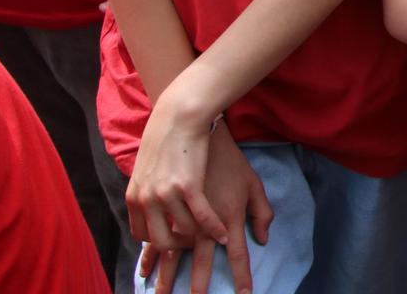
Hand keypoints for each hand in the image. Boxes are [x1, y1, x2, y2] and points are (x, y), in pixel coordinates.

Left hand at [128, 94, 228, 255]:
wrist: (179, 115)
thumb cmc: (165, 137)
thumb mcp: (145, 168)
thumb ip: (146, 191)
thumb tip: (153, 206)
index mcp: (134, 196)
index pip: (141, 235)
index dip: (159, 241)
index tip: (175, 238)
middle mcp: (147, 199)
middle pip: (161, 240)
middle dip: (180, 246)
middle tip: (195, 243)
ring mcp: (166, 194)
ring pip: (184, 230)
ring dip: (200, 237)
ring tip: (213, 236)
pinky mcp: (188, 186)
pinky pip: (203, 218)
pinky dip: (214, 229)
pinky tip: (224, 235)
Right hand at [139, 127, 272, 293]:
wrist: (193, 128)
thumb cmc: (228, 157)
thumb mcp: (252, 183)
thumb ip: (260, 212)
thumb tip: (262, 240)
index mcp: (228, 212)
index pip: (237, 253)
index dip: (241, 276)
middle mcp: (202, 217)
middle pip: (201, 261)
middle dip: (199, 286)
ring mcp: (177, 210)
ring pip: (171, 254)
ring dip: (166, 278)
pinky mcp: (157, 203)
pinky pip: (151, 236)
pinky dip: (148, 255)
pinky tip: (144, 271)